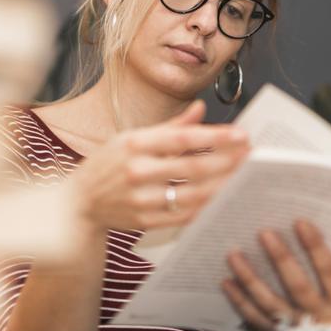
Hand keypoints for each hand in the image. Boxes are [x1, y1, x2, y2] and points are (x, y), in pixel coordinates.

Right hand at [71, 100, 249, 231]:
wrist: (78, 202)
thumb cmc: (108, 164)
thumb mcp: (132, 137)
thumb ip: (170, 126)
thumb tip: (201, 109)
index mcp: (135, 143)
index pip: (182, 138)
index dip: (215, 137)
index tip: (241, 135)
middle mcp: (136, 170)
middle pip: (192, 167)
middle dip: (226, 162)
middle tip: (251, 156)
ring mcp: (140, 198)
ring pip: (191, 194)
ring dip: (222, 186)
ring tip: (244, 177)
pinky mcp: (143, 221)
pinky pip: (182, 216)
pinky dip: (205, 208)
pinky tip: (223, 199)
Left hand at [222, 219, 330, 330]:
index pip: (329, 271)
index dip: (316, 247)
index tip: (300, 222)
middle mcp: (320, 319)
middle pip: (298, 286)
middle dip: (281, 259)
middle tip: (263, 233)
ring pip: (271, 304)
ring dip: (250, 278)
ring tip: (233, 254)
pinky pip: (256, 320)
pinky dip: (240, 302)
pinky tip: (227, 282)